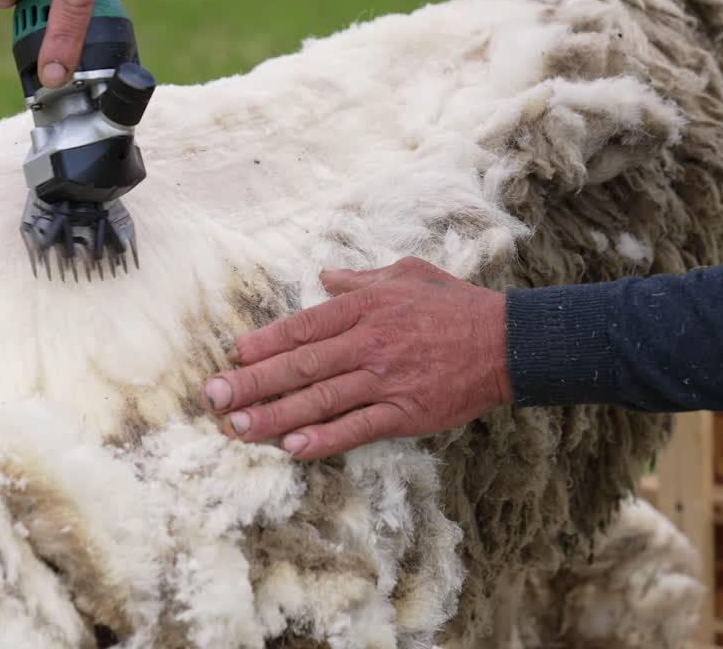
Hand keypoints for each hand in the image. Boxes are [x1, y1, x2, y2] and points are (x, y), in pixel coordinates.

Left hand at [202, 257, 513, 460]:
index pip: (303, 326)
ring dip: (273, 416)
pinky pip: (357, 428)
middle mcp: (368, 343)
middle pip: (300, 365)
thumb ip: (361, 279)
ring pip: (319, 400)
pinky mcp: (405, 412)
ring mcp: (385, 380)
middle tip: (214, 397)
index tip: (235, 354)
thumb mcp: (406, 274)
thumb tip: (325, 277)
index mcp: (365, 308)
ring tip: (237, 428)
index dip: (266, 342)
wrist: (508, 342)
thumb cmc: (456, 305)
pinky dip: (324, 439)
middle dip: (252, 382)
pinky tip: (292, 448)